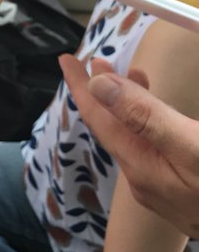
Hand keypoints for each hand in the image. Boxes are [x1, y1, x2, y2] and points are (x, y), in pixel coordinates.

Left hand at [59, 54, 198, 238]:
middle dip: (103, 91)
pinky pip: (152, 150)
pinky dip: (149, 125)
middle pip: (114, 127)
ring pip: (135, 138)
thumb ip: (144, 116)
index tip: (65, 60)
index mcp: (140, 165)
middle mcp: (142, 178)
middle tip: (99, 61)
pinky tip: (161, 118)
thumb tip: (98, 85)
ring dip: (129, 105)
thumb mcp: (192, 147)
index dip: (80, 86)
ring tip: (133, 77)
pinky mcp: (181, 191)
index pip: (98, 117)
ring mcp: (161, 187)